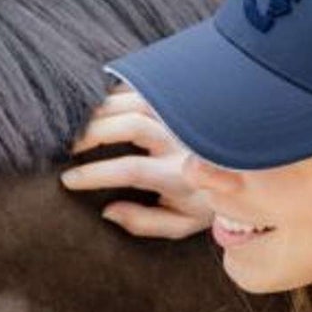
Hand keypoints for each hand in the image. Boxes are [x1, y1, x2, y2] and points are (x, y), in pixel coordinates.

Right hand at [59, 88, 215, 240]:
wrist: (242, 174)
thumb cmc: (200, 202)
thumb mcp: (179, 224)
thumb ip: (143, 222)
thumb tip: (108, 211)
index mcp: (179, 176)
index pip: (131, 170)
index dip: (95, 173)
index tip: (68, 179)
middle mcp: (181, 142)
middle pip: (134, 125)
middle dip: (95, 132)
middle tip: (70, 146)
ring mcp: (181, 116)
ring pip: (139, 100)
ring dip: (104, 109)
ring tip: (80, 124)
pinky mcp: (180, 101)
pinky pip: (146, 88)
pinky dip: (118, 93)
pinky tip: (99, 108)